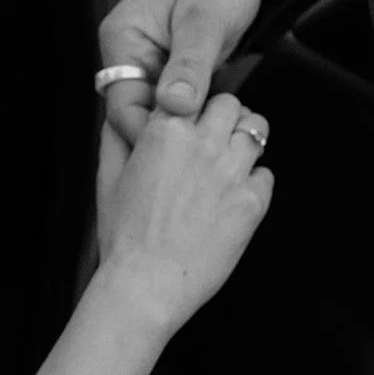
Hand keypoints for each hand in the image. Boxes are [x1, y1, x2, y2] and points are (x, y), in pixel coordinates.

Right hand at [95, 93, 273, 335]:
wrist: (146, 283)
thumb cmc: (123, 235)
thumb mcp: (106, 177)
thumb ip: (114, 137)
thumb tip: (119, 115)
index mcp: (165, 132)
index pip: (192, 91)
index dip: (191, 102)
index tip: (190, 113)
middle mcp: (203, 144)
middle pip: (231, 104)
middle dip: (222, 116)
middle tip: (212, 136)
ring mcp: (232, 173)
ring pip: (257, 130)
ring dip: (243, 141)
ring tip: (229, 161)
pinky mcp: (253, 202)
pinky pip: (267, 175)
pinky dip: (254, 181)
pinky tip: (233, 196)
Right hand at [98, 0, 262, 142]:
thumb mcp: (206, 18)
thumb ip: (190, 64)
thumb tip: (174, 108)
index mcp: (122, 40)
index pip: (121, 104)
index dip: (147, 132)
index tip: (178, 156)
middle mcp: (129, 55)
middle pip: (137, 113)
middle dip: (167, 136)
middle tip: (201, 160)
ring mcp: (150, 63)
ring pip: (159, 112)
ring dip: (184, 127)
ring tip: (213, 145)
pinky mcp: (171, 68)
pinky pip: (177, 103)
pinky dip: (195, 115)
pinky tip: (216, 126)